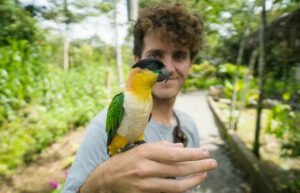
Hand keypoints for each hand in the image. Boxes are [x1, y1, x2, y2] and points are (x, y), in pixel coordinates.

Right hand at [80, 141, 216, 192]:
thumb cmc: (126, 160)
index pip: (175, 154)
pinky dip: (181, 189)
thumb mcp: (142, 148)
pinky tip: (189, 184)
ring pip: (176, 185)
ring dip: (193, 180)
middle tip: (213, 163)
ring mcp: (145, 184)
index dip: (193, 154)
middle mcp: (146, 168)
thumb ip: (162, 147)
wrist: (106, 179)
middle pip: (178, 169)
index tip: (205, 152)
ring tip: (204, 175)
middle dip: (199, 166)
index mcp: (145, 152)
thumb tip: (182, 148)